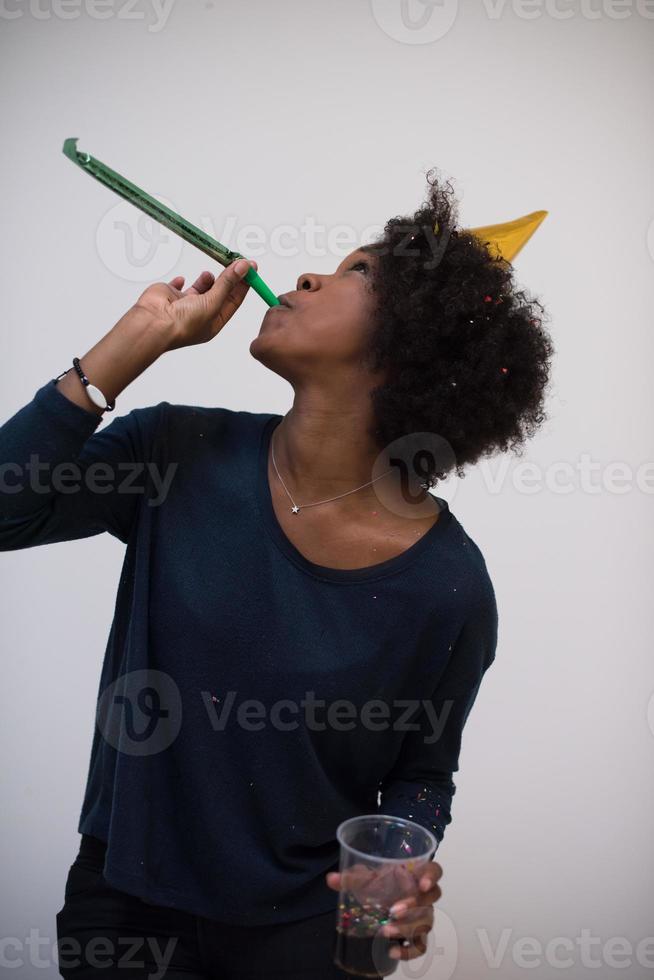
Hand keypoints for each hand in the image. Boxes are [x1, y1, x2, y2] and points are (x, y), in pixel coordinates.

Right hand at [132, 258, 257, 352]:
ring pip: (202, 288)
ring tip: (209, 274)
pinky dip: (184, 281)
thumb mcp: (213, 302)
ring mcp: (185, 305)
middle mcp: (201, 314)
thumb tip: (244, 267)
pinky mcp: (171, 296)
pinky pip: (180, 286)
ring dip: (209, 279)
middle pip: (220, 292)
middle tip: (237, 260)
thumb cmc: (184, 323)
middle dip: (229, 277)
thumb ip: (227, 283)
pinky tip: (183, 279)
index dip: (243, 284)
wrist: (154, 323)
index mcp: (214, 322)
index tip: (251, 267)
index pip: (234, 300)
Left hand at [325, 860, 442, 963]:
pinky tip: (393, 951)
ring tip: (385, 931)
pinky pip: (421, 945)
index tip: (421, 884)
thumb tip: (331, 879)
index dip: (431, 876)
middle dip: (414, 906)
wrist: (381, 899)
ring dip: (408, 928)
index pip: (434, 870)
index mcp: (415, 874)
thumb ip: (351, 878)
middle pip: (431, 898)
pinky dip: (410, 951)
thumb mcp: (366, 877)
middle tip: (393, 911)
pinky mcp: (418, 934)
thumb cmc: (380, 882)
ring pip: (427, 922)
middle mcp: (424, 894)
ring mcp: (424, 914)